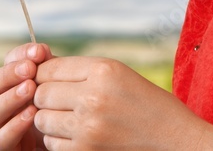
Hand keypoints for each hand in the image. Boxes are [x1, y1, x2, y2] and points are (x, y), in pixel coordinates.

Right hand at [0, 42, 53, 150]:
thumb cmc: (59, 108)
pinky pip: (1, 139)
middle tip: (29, 70)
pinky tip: (32, 114)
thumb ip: (48, 66)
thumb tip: (39, 49)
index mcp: (9, 85)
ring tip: (30, 90)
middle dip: (7, 75)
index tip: (39, 52)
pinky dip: (15, 125)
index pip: (4, 64)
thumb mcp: (56, 84)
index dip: (19, 55)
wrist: (67, 141)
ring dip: (9, 99)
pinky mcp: (8, 149)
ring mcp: (0, 128)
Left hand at [33, 56, 212, 150]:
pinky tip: (78, 135)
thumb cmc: (145, 102)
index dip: (43, 75)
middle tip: (60, 102)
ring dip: (50, 120)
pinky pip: (52, 143)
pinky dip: (59, 140)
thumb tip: (38, 69)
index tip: (50, 81)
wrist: (174, 138)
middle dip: (45, 98)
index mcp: (103, 70)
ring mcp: (89, 127)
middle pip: (41, 93)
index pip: (48, 69)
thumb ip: (80, 70)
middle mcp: (93, 96)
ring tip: (70, 118)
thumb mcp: (117, 74)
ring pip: (42, 119)